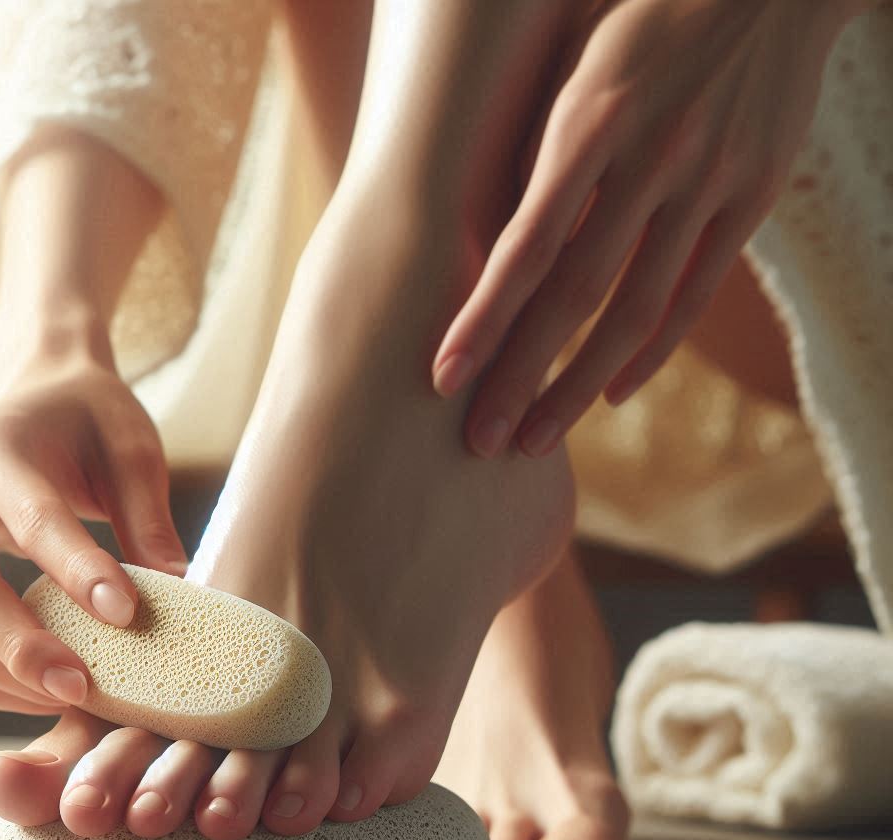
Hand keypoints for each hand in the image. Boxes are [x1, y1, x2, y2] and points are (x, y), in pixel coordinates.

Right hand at [0, 333, 187, 714]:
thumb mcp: (133, 451)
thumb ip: (149, 517)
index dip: (80, 574)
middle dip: (26, 650)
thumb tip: (181, 589)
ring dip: (12, 678)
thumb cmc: (92, 423)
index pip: (35, 522)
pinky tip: (54, 687)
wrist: (38, 400)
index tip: (127, 615)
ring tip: (81, 698)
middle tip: (87, 689)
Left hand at [431, 0, 854, 457]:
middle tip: (481, 442)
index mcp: (591, 117)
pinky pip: (696, 293)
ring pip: (636, 311)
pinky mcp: (752, 198)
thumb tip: (477, 235)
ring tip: (535, 438)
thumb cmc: (640, 15)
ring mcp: (710, 181)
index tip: (443, 379)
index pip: (525, 246)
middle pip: (576, 296)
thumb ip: (534, 147)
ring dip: (580, 386)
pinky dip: (651, 351)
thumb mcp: (574, 60)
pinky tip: (611, 394)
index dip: (483, 320)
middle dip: (523, 376)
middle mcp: (651, 157)